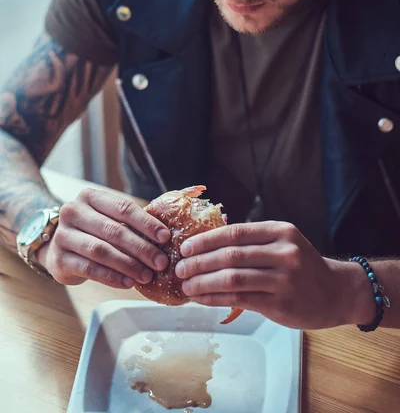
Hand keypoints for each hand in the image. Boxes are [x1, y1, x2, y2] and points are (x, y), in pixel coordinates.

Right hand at [37, 188, 169, 288]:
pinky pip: (90, 269)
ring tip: (147, 275)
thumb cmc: (92, 231)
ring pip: (101, 251)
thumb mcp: (106, 218)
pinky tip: (128, 282)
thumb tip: (164, 237)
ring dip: (128, 264)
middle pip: (113, 231)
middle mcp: (73, 212)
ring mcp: (63, 235)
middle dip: (141, 248)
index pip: (123, 208)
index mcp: (90, 197)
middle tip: (161, 262)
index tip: (165, 237)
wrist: (56, 247)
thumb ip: (129, 223)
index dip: (146, 223)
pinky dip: (112, 277)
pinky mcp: (59, 259)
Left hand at [175, 221, 373, 329]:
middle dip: (199, 262)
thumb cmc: (302, 266)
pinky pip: (239, 299)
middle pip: (230, 255)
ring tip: (186, 286)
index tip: (186, 247)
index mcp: (280, 232)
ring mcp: (283, 279)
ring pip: (232, 279)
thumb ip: (252, 241)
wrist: (336, 292)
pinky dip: (216, 298)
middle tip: (180, 268)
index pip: (235, 232)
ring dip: (203, 282)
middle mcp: (283, 252)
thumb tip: (207, 242)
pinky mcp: (280, 303)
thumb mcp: (283, 243)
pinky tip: (202, 299)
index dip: (206, 240)